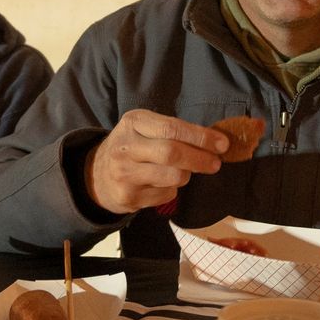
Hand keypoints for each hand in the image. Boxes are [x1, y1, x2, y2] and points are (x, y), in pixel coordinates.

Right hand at [83, 110, 227, 213]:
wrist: (97, 175)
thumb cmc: (133, 148)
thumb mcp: (145, 129)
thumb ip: (174, 131)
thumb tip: (216, 141)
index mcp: (134, 122)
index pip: (172, 128)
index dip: (201, 137)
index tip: (222, 144)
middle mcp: (126, 146)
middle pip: (172, 153)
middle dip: (200, 158)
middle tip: (216, 163)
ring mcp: (125, 173)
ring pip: (173, 177)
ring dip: (186, 175)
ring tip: (183, 172)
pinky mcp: (129, 196)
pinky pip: (166, 194)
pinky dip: (172, 190)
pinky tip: (162, 183)